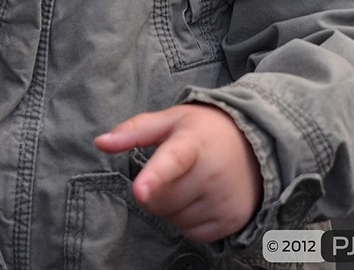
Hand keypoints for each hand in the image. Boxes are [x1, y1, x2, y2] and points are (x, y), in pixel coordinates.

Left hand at [95, 104, 261, 241]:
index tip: (141, 189)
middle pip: (162, 200)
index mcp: (193, 142)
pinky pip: (193, 234)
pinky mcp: (232, 220)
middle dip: (155, 191)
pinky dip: (187, 221)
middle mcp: (212, 173)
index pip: (172, 160)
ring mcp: (224, 199)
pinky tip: (198, 198)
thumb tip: (100, 142)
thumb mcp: (170, 120)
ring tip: (188, 182)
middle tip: (170, 172)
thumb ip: (134, 131)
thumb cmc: (203, 130)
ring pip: (175, 219)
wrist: (253, 142)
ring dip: (171, 207)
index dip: (155, 176)